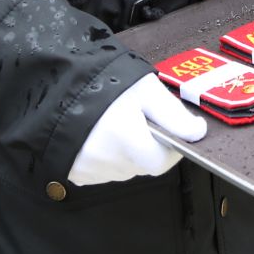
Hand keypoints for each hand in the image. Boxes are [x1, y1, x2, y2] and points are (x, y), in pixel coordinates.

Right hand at [66, 73, 205, 186]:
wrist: (55, 82)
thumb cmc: (100, 80)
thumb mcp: (144, 88)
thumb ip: (173, 114)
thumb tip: (198, 133)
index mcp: (125, 139)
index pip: (161, 162)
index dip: (171, 149)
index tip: (169, 132)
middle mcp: (107, 160)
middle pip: (142, 164)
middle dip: (147, 145)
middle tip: (137, 117)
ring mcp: (89, 170)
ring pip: (123, 168)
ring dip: (127, 152)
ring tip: (115, 122)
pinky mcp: (76, 174)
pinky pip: (103, 171)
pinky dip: (107, 156)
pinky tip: (99, 133)